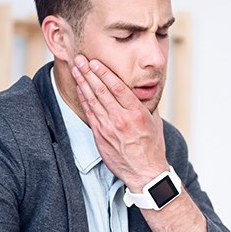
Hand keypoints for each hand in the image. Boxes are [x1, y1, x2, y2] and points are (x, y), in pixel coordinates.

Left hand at [71, 55, 167, 190]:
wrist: (145, 172)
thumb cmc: (152, 148)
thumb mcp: (154, 123)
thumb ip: (145, 106)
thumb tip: (141, 93)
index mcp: (136, 113)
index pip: (117, 87)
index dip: (104, 72)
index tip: (95, 62)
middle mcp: (121, 119)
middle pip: (101, 90)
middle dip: (89, 72)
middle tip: (80, 59)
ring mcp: (109, 128)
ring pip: (93, 100)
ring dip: (83, 83)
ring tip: (76, 69)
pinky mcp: (101, 136)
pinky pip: (90, 114)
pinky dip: (84, 100)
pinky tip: (80, 89)